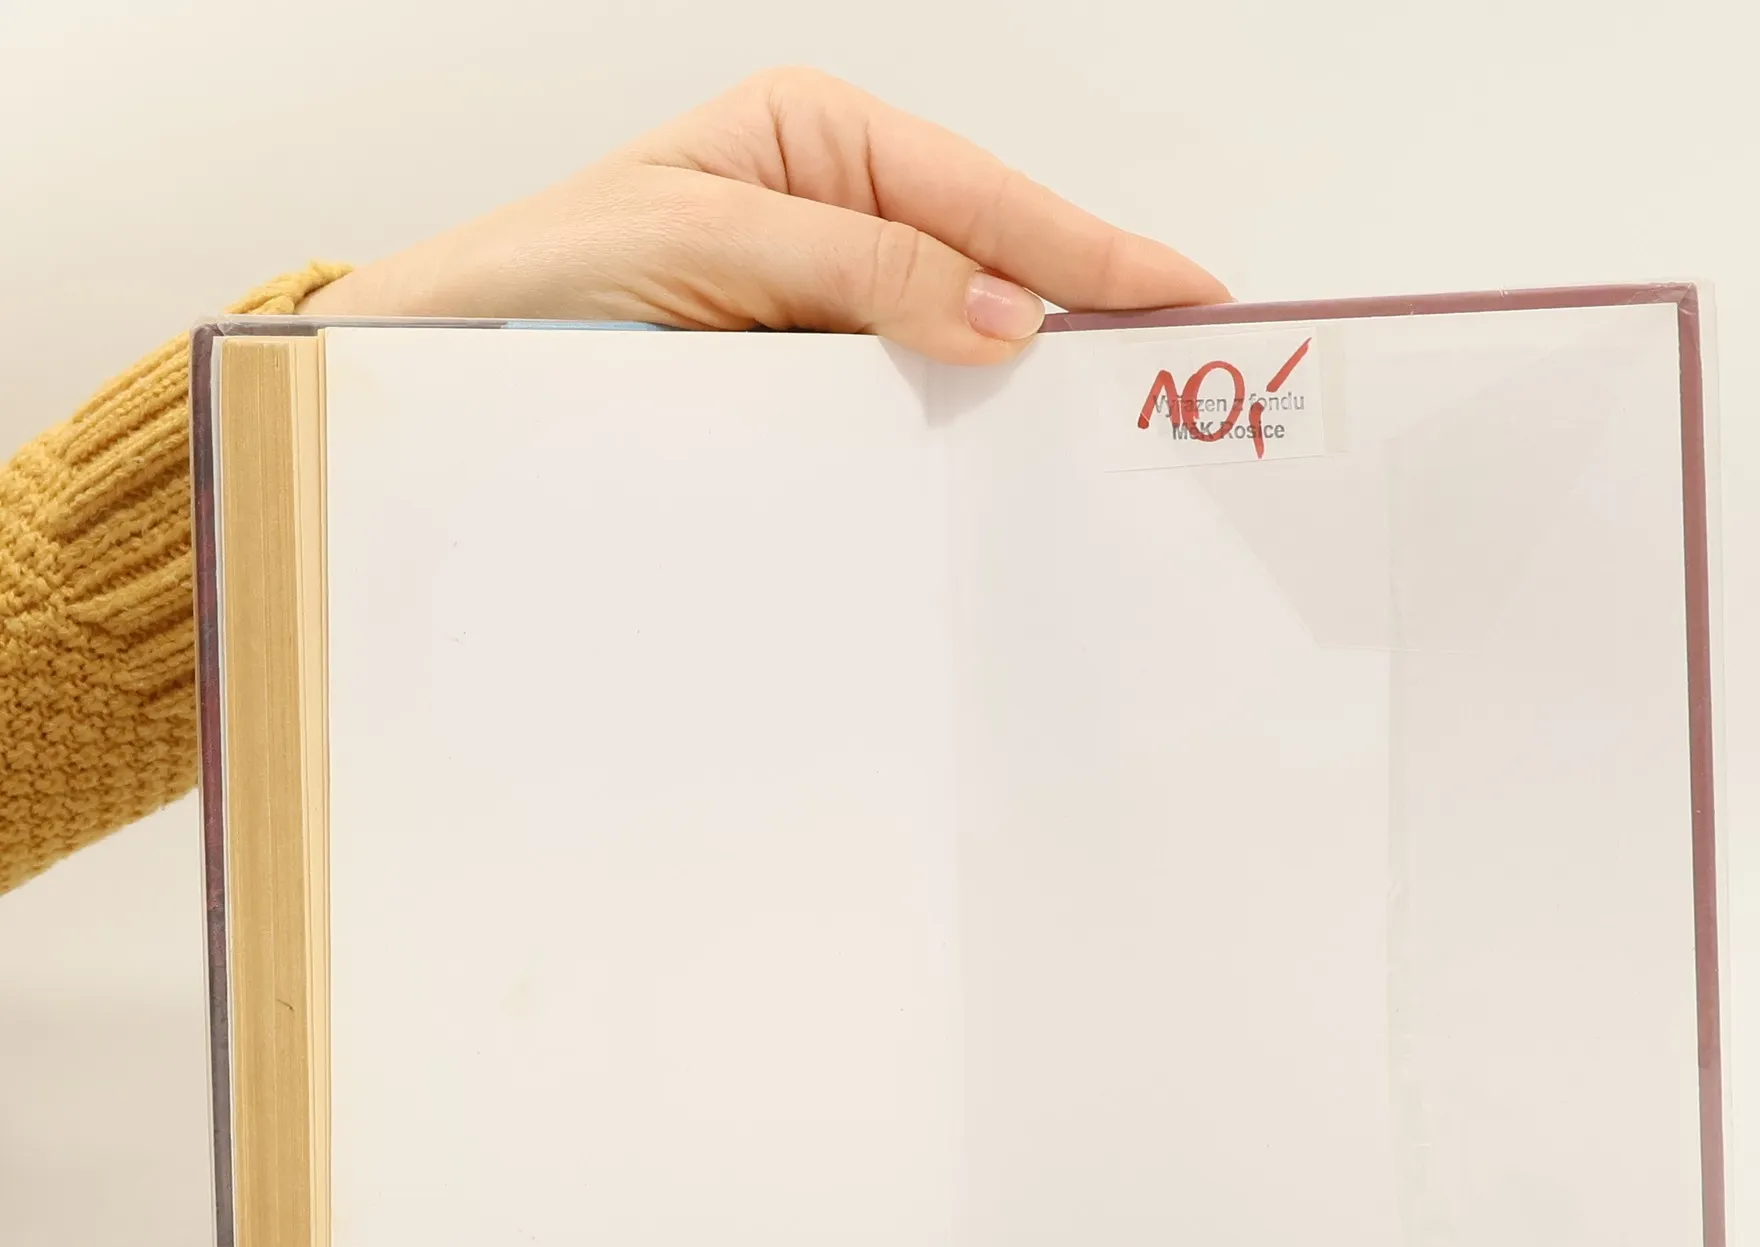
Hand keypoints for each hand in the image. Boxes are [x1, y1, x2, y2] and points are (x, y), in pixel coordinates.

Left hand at [301, 67, 1228, 360]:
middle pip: (992, 261)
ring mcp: (827, 306)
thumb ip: (860, 267)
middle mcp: (835, 214)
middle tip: (1178, 371)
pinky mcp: (806, 386)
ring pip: (958, 340)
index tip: (1183, 292)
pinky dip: (957, 430)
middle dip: (1083, 312)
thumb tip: (1005, 309)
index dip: (1088, 249)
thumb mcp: (706, 239)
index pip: (983, 194)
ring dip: (1026, 385)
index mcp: (816, 139)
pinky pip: (903, 402)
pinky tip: (1005, 456)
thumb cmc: (540, 272)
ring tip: (1116, 423)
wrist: (438, 363)